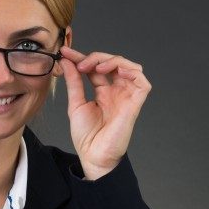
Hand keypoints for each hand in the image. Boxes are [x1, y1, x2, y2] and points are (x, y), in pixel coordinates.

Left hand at [59, 45, 151, 179]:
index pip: (96, 68)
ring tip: (96, 68)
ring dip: (113, 61)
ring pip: (130, 67)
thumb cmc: (86, 136)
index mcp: (104, 92)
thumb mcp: (75, 103)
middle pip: (113, 63)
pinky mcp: (135, 104)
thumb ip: (74, 81)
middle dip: (96, 57)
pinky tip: (116, 72)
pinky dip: (131, 71)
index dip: (82, 57)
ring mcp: (127, 97)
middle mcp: (117, 92)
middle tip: (80, 63)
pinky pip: (142, 82)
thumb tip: (67, 61)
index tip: (65, 52)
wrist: (93, 155)